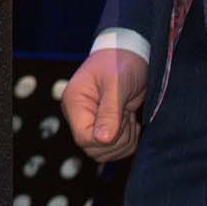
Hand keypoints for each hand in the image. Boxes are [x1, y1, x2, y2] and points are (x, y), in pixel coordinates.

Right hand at [63, 45, 148, 160]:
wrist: (131, 52)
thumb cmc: (121, 62)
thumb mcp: (117, 85)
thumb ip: (110, 112)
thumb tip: (102, 140)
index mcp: (75, 102)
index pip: (84, 138)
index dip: (106, 138)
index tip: (122, 118)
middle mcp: (79, 115)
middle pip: (94, 149)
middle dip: (118, 139)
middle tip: (127, 115)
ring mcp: (91, 122)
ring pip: (104, 152)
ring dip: (124, 140)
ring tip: (129, 115)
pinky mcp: (104, 127)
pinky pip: (114, 149)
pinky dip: (128, 141)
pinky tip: (130, 120)